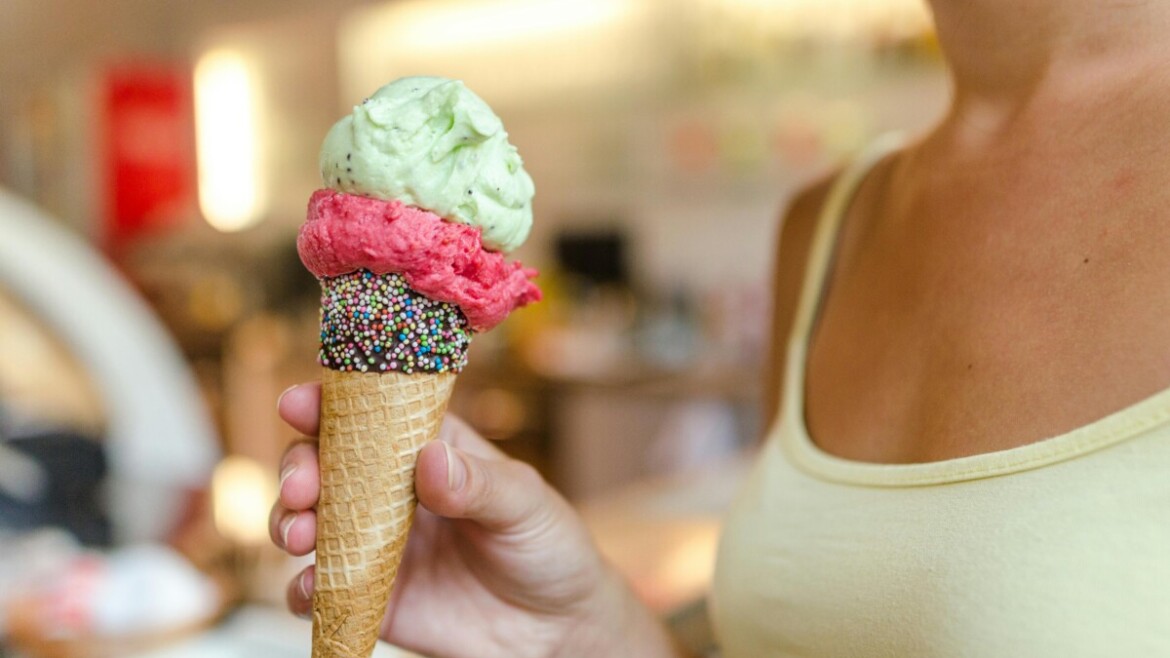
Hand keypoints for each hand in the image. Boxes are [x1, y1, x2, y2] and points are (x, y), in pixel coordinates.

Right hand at [269, 382, 680, 657]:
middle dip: (299, 468)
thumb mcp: (526, 504)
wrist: (557, 629)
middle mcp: (393, 491)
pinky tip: (309, 587)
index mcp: (429, 447)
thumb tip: (430, 459)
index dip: (328, 404)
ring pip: (311, 522)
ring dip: (290, 522)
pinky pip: (321, 590)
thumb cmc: (548, 548)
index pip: (372, 414)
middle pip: (325, 465)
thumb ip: (478, 483)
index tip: (297, 405)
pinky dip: (303, 588)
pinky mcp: (372, 596)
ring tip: (301, 536)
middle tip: (301, 489)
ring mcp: (377, 544)